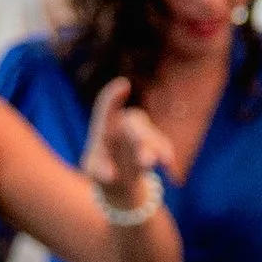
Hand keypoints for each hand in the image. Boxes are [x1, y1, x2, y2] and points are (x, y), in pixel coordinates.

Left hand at [84, 77, 166, 196]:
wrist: (118, 177)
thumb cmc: (100, 169)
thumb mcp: (93, 171)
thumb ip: (98, 170)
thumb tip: (111, 174)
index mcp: (105, 126)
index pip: (107, 106)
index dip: (114, 96)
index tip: (124, 84)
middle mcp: (124, 125)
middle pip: (134, 122)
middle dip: (141, 134)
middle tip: (145, 152)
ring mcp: (142, 134)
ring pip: (150, 134)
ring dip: (156, 146)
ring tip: (162, 161)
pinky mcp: (155, 145)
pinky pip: (162, 145)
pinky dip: (165, 152)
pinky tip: (168, 163)